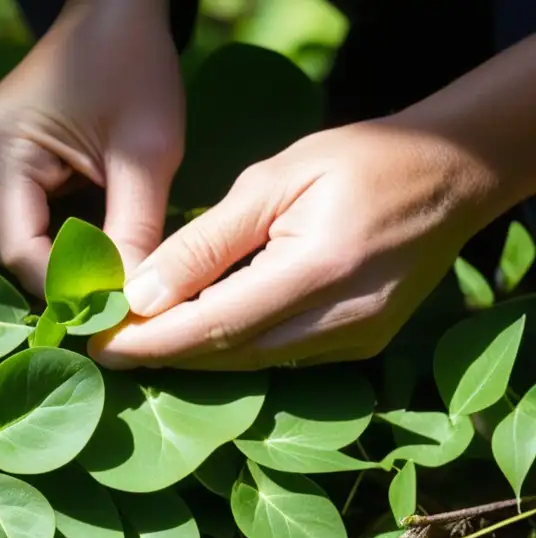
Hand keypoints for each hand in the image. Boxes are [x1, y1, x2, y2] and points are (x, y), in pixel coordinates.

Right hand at [0, 0, 183, 295]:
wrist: (115, 7)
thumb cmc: (135, 65)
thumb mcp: (146, 152)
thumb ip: (135, 230)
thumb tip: (132, 304)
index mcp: (0, 144)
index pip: (19, 248)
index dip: (63, 287)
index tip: (111, 309)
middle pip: (5, 247)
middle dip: (57, 277)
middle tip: (109, 300)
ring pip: (7, 235)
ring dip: (53, 260)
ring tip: (101, 277)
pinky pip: (13, 213)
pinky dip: (49, 235)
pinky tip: (85, 243)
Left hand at [89, 116, 506, 370]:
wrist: (453, 174)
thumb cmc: (360, 160)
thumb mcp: (273, 179)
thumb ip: (205, 243)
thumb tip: (142, 294)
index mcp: (317, 269)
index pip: (212, 325)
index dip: (150, 343)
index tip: (98, 345)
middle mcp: (339, 319)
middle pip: (228, 356)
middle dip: (161, 355)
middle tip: (106, 346)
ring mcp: (354, 340)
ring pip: (250, 366)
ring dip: (192, 357)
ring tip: (139, 343)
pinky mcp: (360, 346)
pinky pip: (279, 360)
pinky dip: (232, 350)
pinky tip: (197, 336)